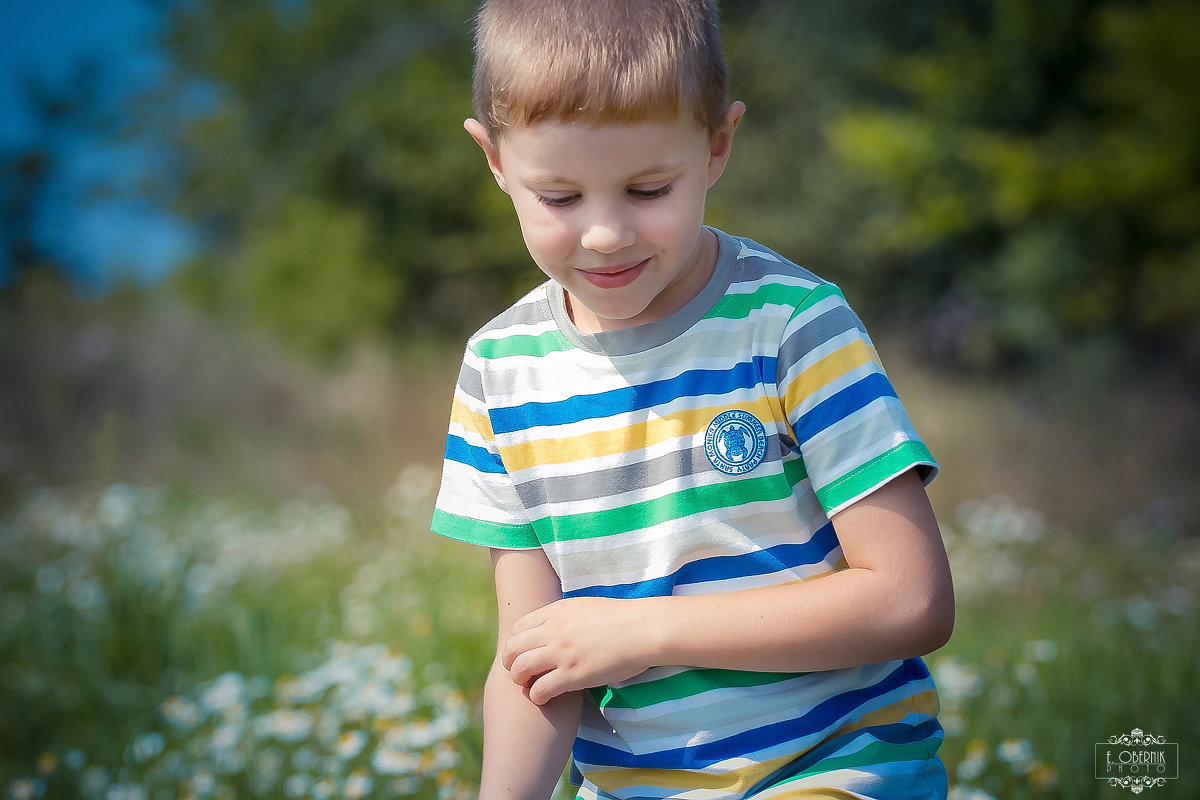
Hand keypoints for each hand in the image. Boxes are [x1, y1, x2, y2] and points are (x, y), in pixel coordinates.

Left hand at [502, 597, 653, 704]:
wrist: (641, 629)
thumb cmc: (619, 618)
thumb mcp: (584, 607)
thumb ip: (563, 616)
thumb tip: (552, 628)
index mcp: (555, 612)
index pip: (517, 628)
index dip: (515, 644)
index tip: (521, 654)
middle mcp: (553, 630)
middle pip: (513, 648)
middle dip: (511, 663)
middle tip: (519, 673)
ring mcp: (562, 653)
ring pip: (520, 668)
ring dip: (520, 680)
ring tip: (530, 686)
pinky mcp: (573, 675)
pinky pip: (540, 688)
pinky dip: (537, 696)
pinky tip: (545, 697)